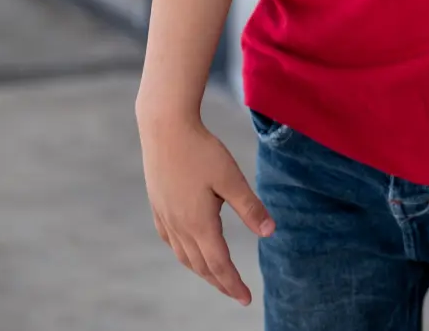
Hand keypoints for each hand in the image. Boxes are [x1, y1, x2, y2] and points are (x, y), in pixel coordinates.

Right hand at [141, 112, 273, 305]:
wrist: (164, 128)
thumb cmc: (201, 150)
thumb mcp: (232, 178)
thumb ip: (250, 208)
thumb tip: (270, 233)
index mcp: (199, 223)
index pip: (219, 264)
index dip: (233, 284)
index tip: (246, 299)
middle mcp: (179, 226)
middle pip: (201, 266)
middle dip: (220, 282)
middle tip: (236, 294)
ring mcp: (165, 217)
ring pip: (184, 256)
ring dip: (202, 270)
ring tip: (217, 277)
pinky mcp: (158, 206)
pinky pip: (171, 240)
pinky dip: (184, 253)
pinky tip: (188, 250)